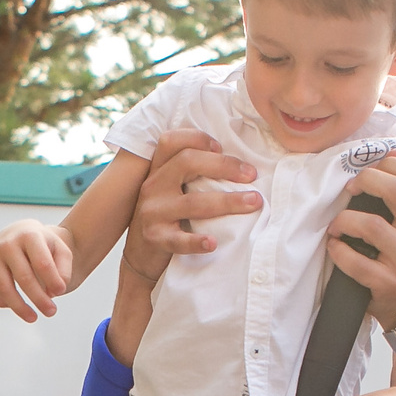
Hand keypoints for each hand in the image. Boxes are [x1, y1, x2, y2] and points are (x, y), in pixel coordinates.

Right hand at [0, 219, 72, 321]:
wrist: (20, 233)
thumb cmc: (44, 246)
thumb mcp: (61, 252)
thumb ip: (64, 270)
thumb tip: (53, 292)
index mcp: (29, 235)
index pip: (42, 264)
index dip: (53, 282)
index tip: (61, 291)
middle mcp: (7, 243)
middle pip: (24, 278)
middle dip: (40, 299)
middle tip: (51, 312)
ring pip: (5, 289)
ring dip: (20, 308)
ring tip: (33, 317)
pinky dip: (1, 303)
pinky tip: (16, 305)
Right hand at [123, 128, 261, 282]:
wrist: (141, 256)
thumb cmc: (167, 217)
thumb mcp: (170, 189)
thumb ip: (190, 174)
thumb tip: (237, 164)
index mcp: (158, 170)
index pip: (172, 141)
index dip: (198, 139)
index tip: (222, 147)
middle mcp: (153, 186)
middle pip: (187, 162)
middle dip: (224, 166)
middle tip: (251, 175)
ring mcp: (152, 212)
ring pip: (192, 202)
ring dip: (228, 201)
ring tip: (253, 202)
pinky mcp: (156, 238)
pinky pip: (178, 240)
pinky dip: (197, 241)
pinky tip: (213, 243)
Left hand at [326, 157, 395, 328]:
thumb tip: (394, 151)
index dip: (390, 165)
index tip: (369, 171)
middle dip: (366, 182)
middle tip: (349, 189)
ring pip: (371, 225)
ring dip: (344, 220)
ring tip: (336, 226)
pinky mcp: (390, 284)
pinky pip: (356, 261)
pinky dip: (338, 251)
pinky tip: (335, 247)